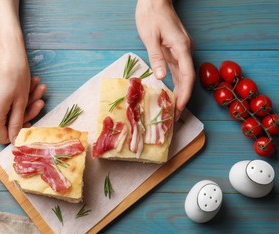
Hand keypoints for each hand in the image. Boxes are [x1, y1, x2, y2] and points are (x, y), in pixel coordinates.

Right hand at [0, 48, 45, 144]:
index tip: (32, 125)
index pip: (4, 137)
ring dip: (26, 101)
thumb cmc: (15, 75)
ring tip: (39, 87)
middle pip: (8, 122)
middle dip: (27, 112)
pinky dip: (18, 96)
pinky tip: (32, 84)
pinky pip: (5, 100)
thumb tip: (15, 141)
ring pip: (9, 109)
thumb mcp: (20, 103)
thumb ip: (17, 124)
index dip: (18, 134)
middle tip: (41, 100)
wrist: (7, 50)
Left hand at [136, 0, 194, 119]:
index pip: (187, 76)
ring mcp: (180, 51)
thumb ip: (156, 57)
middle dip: (182, 98)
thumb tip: (161, 77)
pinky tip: (170, 94)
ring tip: (172, 110)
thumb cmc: (151, 15)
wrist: (154, 0)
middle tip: (174, 116)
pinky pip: (178, 71)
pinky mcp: (175, 50)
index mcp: (181, 48)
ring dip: (179, 93)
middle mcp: (184, 51)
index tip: (179, 109)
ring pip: (183, 76)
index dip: (184, 94)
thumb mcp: (150, 36)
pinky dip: (175, 84)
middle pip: (187, 79)